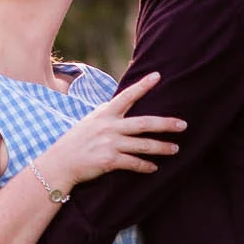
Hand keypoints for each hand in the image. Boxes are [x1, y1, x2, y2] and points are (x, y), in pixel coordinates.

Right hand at [38, 73, 184, 191]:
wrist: (60, 162)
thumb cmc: (77, 141)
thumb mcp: (91, 121)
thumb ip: (109, 114)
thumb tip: (125, 103)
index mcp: (105, 113)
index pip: (126, 96)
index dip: (142, 85)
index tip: (157, 76)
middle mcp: (109, 126)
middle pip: (144, 123)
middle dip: (166, 124)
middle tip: (183, 124)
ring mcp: (109, 143)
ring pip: (143, 145)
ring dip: (161, 147)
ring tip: (175, 149)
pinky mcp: (109, 161)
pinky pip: (133, 163)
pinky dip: (145, 166)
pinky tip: (154, 167)